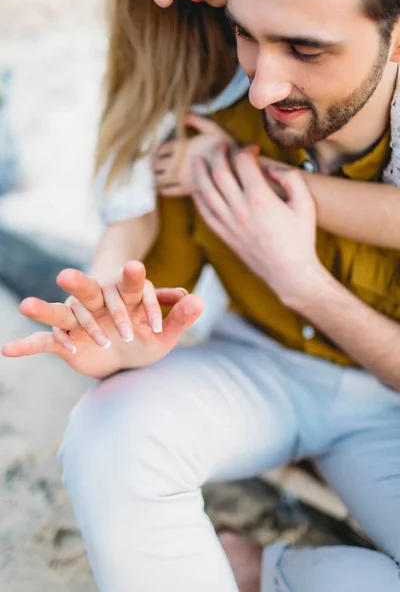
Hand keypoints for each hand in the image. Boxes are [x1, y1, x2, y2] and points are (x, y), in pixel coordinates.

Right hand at [1, 261, 203, 378]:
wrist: (124, 357)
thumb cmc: (145, 340)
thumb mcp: (164, 334)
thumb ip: (180, 318)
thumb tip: (201, 300)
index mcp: (125, 300)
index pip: (132, 288)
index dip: (135, 282)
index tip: (140, 272)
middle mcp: (98, 305)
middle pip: (89, 292)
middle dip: (78, 285)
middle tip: (65, 276)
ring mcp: (79, 323)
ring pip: (60, 313)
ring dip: (43, 310)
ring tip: (24, 305)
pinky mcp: (66, 342)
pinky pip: (43, 343)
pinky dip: (27, 347)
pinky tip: (6, 351)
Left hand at [153, 113, 232, 196]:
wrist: (238, 170)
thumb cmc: (226, 147)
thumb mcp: (213, 128)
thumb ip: (195, 120)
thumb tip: (181, 114)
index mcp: (182, 146)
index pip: (160, 149)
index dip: (158, 150)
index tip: (160, 152)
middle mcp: (177, 162)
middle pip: (155, 164)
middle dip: (154, 163)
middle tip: (156, 164)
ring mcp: (181, 178)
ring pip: (158, 178)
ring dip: (156, 176)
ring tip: (159, 175)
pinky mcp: (186, 190)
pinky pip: (167, 192)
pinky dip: (162, 189)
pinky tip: (164, 187)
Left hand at [193, 145, 323, 305]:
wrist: (289, 273)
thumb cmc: (301, 239)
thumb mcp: (306, 204)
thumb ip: (292, 179)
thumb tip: (271, 168)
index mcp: (261, 199)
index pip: (243, 163)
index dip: (246, 150)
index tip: (252, 150)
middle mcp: (240, 210)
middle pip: (220, 172)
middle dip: (219, 154)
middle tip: (221, 146)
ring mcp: (229, 224)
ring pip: (206, 191)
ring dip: (200, 172)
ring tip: (198, 160)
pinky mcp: (225, 236)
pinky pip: (205, 213)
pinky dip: (198, 198)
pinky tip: (198, 188)